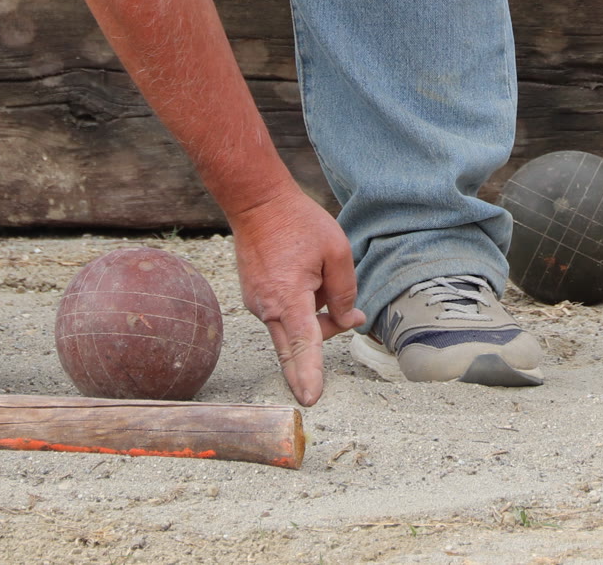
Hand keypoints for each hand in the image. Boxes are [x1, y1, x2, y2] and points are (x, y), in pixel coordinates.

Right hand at [227, 187, 364, 406]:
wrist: (257, 202)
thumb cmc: (299, 222)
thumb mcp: (336, 251)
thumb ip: (345, 291)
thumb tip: (348, 319)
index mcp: (289, 298)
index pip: (302, 346)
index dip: (308, 374)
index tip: (310, 400)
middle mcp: (267, 308)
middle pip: (296, 347)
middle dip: (317, 349)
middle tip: (342, 320)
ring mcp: (257, 304)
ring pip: (292, 330)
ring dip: (313, 319)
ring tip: (322, 277)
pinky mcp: (254, 298)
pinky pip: (282, 316)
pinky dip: (300, 308)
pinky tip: (308, 278)